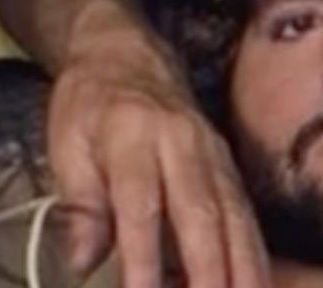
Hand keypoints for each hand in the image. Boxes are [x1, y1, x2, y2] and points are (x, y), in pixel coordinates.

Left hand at [45, 53, 268, 287]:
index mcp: (134, 135)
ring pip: (236, 218)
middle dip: (209, 273)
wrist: (127, 56)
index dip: (143, 257)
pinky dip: (254, 257)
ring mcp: (214, 155)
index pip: (141, 205)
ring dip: (243, 270)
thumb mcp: (66, 145)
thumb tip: (83, 263)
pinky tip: (256, 284)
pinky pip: (246, 216)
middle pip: (203, 215)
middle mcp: (184, 145)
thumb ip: (79, 205)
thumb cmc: (91, 105)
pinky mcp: (229, 167)